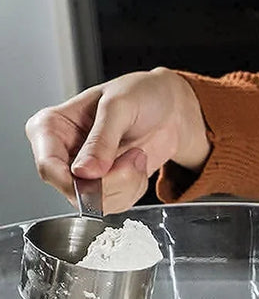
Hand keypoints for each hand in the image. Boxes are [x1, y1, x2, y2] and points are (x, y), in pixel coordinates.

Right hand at [25, 68, 209, 213]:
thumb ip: (101, 140)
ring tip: (137, 155)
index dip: (72, 181)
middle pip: (74, 192)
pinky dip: (135, 189)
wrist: (170, 108)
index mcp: (51, 127)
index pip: (48, 167)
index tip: (97, 176)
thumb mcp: (119, 107)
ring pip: (98, 203)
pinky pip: (117, 204)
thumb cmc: (140, 95)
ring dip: (128, 184)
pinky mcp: (105, 186)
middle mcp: (62, 153)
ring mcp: (84, 173)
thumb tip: (84, 172)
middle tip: (134, 155)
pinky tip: (138, 165)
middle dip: (112, 182)